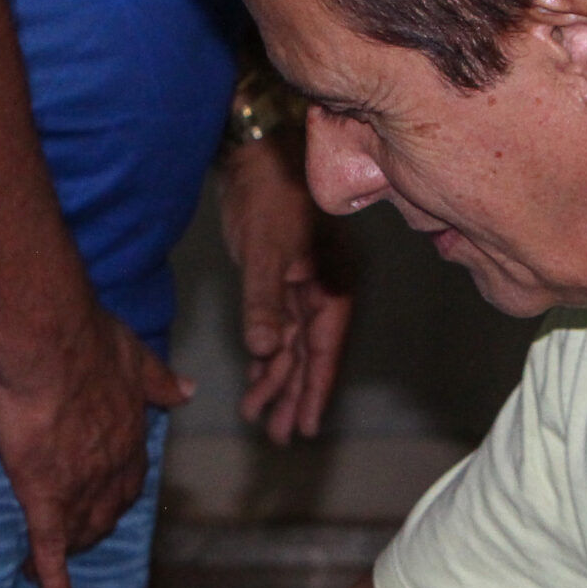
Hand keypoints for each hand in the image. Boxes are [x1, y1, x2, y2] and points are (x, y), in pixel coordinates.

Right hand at [0, 304, 192, 587]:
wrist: (51, 342)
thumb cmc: (89, 341)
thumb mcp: (136, 357)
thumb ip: (161, 380)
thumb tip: (189, 391)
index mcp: (129, 437)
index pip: (129, 478)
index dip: (117, 491)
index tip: (106, 497)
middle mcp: (111, 469)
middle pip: (107, 512)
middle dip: (94, 528)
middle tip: (78, 538)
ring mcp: (78, 486)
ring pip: (80, 532)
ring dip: (72, 551)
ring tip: (55, 564)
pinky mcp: (43, 494)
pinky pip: (51, 546)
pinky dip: (56, 579)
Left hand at [222, 136, 351, 442]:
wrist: (255, 151)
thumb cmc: (270, 193)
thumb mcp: (267, 251)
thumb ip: (265, 302)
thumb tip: (262, 349)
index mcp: (331, 286)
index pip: (323, 351)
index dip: (314, 390)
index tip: (305, 427)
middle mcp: (321, 292)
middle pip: (308, 356)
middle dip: (292, 395)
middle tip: (278, 436)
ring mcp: (301, 287)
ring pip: (289, 345)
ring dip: (274, 379)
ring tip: (257, 416)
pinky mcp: (279, 278)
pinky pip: (276, 327)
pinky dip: (265, 353)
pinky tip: (257, 377)